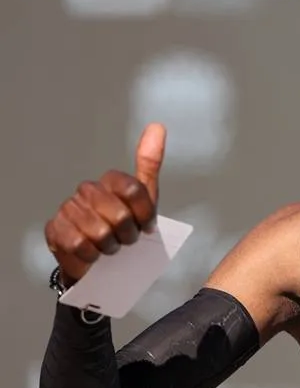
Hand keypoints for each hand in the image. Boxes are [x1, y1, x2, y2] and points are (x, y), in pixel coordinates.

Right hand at [44, 123, 166, 284]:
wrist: (99, 261)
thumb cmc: (123, 228)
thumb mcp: (145, 199)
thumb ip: (150, 164)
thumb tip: (157, 126)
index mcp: (109, 182)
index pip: (133, 189)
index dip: (144, 213)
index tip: (146, 226)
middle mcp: (87, 191)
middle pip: (120, 215)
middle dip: (128, 235)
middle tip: (125, 240)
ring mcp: (68, 209)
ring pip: (100, 232)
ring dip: (110, 248)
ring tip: (109, 248)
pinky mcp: (54, 230)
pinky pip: (80, 245)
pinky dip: (92, 256)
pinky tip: (93, 254)